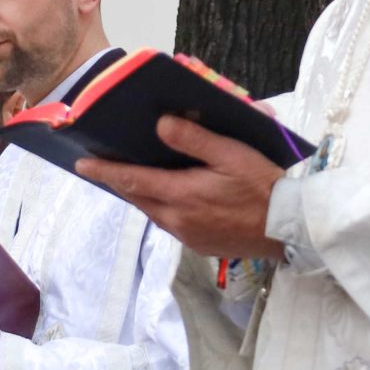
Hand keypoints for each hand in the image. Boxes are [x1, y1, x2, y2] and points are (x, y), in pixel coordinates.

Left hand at [77, 117, 284, 260]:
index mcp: (181, 195)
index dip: (105, 171)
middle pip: (138, 198)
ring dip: (142, 194)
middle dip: (120, 181)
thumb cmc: (262, 186)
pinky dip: (162, 207)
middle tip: (104, 166)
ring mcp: (187, 236)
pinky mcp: (199, 245)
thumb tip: (161, 125)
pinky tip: (170, 197)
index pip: (132, 181)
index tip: (82, 164)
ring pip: (153, 212)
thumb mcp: (232, 153)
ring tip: (135, 178)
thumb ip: (195, 139)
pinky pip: (170, 223)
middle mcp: (177, 220)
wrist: (287, 228)